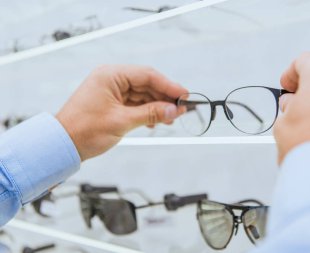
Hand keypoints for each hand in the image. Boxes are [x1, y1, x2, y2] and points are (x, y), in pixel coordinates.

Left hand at [56, 65, 186, 160]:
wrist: (63, 145)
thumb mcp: (122, 122)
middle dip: (164, 97)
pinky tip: (155, 121)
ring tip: (170, 118)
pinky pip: (135, 103)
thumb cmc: (83, 130)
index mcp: (110, 75)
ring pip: (142, 94)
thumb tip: (173, 110)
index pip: (147, 75)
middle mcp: (111, 79)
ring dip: (157, 106)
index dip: (169, 85)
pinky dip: (146, 111)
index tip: (184, 96)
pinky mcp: (112, 102)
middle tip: (181, 109)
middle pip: (146, 84)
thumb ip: (151, 114)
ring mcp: (111, 91)